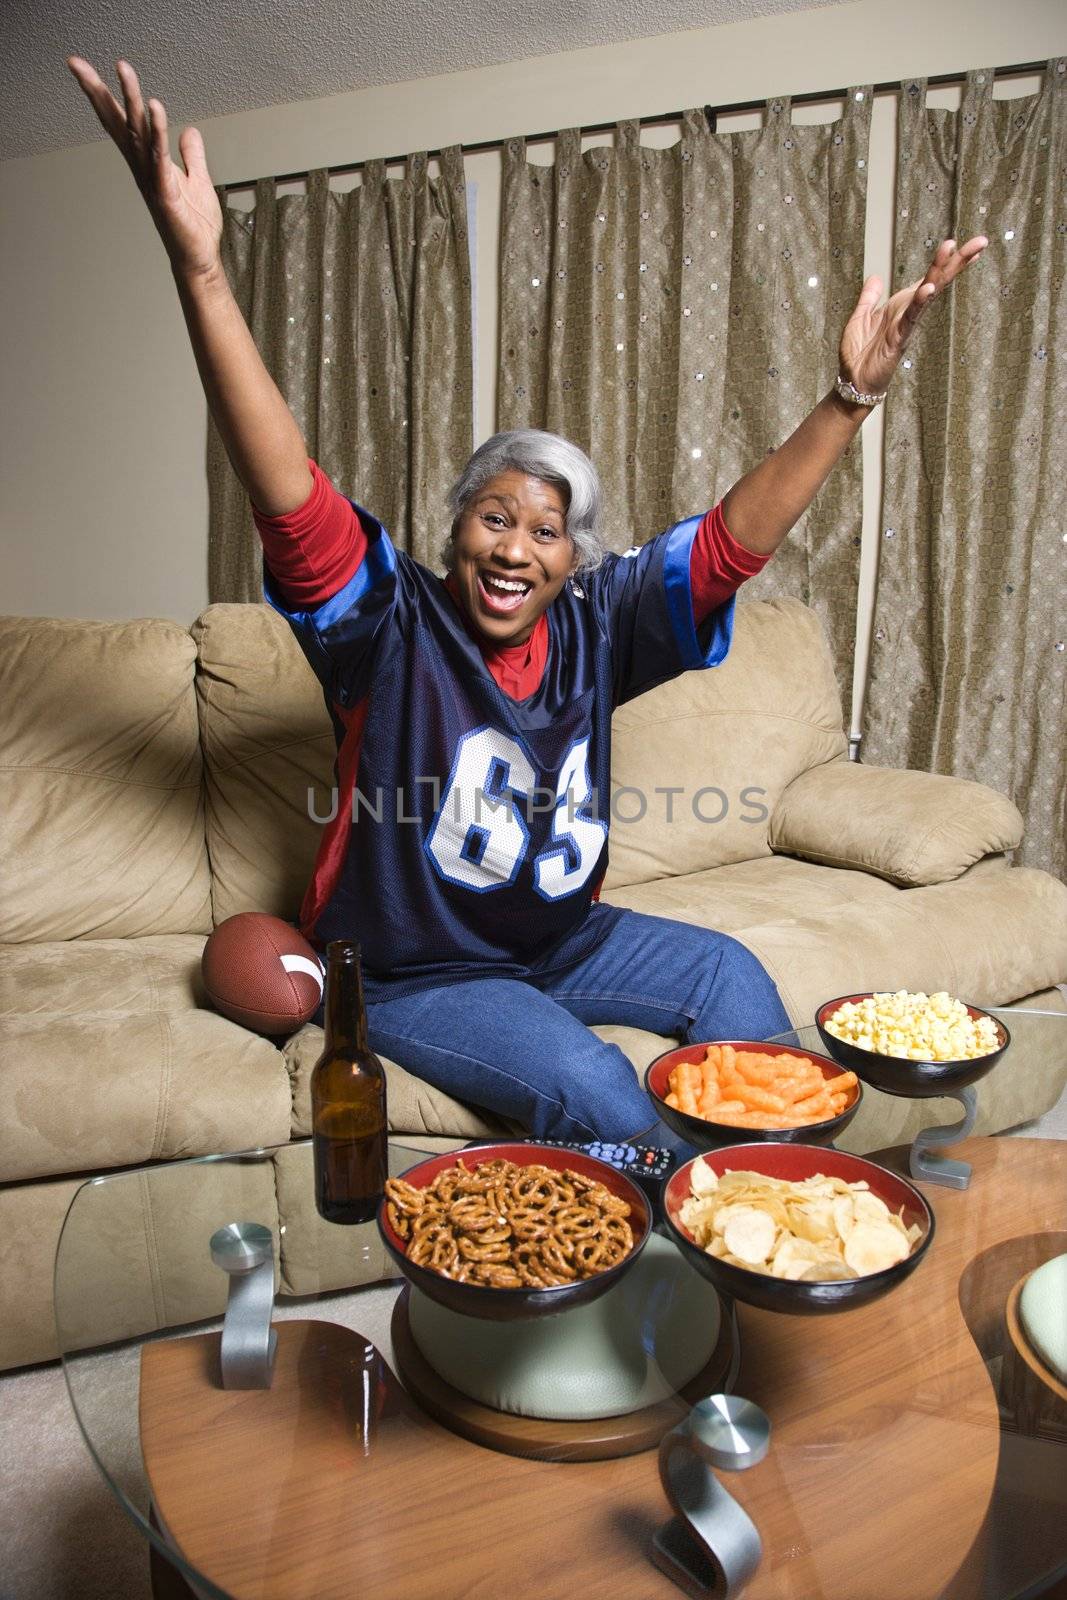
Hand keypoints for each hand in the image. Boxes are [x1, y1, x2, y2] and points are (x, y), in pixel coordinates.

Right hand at [67, 56, 222, 280]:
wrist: (199, 258)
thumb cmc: (195, 226)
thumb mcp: (197, 181)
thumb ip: (191, 155)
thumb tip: (189, 131)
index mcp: (147, 162)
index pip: (121, 123)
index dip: (103, 96)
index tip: (82, 69)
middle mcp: (143, 168)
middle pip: (118, 123)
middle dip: (98, 91)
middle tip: (77, 63)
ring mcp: (152, 180)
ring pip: (137, 133)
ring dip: (131, 100)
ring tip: (123, 70)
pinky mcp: (166, 193)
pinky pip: (159, 157)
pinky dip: (158, 131)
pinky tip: (155, 108)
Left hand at [838, 236, 987, 398]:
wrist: (853, 383)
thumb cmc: (858, 354)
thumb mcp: (860, 318)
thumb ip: (869, 298)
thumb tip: (876, 277)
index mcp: (901, 305)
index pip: (928, 278)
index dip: (945, 261)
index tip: (962, 243)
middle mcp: (908, 312)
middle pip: (937, 281)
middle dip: (957, 261)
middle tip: (979, 241)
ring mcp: (906, 325)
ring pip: (928, 294)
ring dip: (940, 272)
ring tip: (953, 250)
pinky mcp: (899, 340)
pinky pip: (911, 318)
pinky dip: (919, 303)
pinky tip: (928, 289)